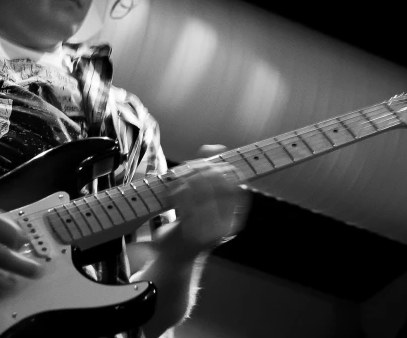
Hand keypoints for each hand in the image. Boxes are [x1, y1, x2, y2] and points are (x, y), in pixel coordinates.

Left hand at [161, 145, 250, 260]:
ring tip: (177, 179)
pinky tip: (170, 192)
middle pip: (218, 183)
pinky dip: (176, 193)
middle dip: (199, 170)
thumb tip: (215, 146)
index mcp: (235, 215)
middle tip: (185, 169)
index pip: (234, 180)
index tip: (201, 163)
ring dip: (186, 180)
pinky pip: (186, 205)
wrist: (176, 259)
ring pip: (201, 192)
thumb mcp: (204, 198)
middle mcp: (229, 225)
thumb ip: (209, 171)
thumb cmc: (191, 223)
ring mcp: (213, 233)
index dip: (218, 166)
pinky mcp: (194, 238)